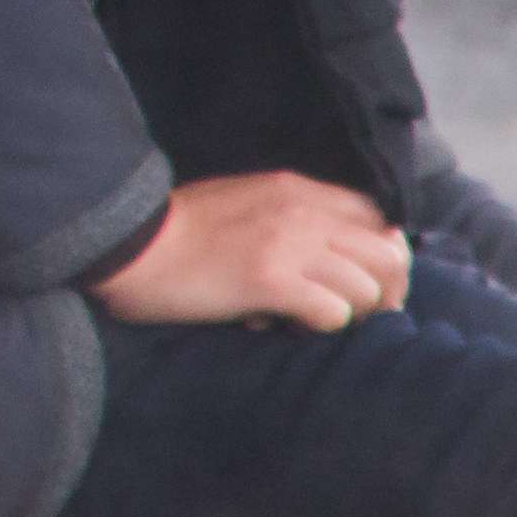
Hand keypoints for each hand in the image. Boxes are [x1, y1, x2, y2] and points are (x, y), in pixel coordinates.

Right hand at [93, 172, 409, 332]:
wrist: (127, 243)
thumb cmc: (183, 233)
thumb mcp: (249, 205)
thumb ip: (296, 220)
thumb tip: (339, 260)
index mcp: (299, 190)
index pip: (377, 219)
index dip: (380, 256)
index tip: (360, 281)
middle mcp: (303, 212)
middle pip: (388, 256)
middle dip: (382, 292)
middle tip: (353, 313)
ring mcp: (288, 244)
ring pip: (367, 288)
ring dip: (349, 313)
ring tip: (308, 316)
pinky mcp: (268, 279)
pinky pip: (332, 312)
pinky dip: (320, 326)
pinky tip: (285, 322)